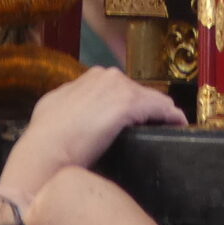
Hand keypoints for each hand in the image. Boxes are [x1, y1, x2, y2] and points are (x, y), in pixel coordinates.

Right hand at [0, 67, 183, 205]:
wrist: (45, 149)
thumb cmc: (45, 137)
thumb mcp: (54, 108)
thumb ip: (70, 102)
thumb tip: (76, 109)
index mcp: (89, 77)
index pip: (119, 88)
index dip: (130, 103)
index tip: (135, 118)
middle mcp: (105, 75)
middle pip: (137, 91)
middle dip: (145, 108)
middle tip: (154, 126)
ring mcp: (118, 87)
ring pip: (151, 98)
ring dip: (160, 112)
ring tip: (170, 125)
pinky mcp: (130, 103)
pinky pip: (161, 108)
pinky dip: (171, 117)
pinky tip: (178, 125)